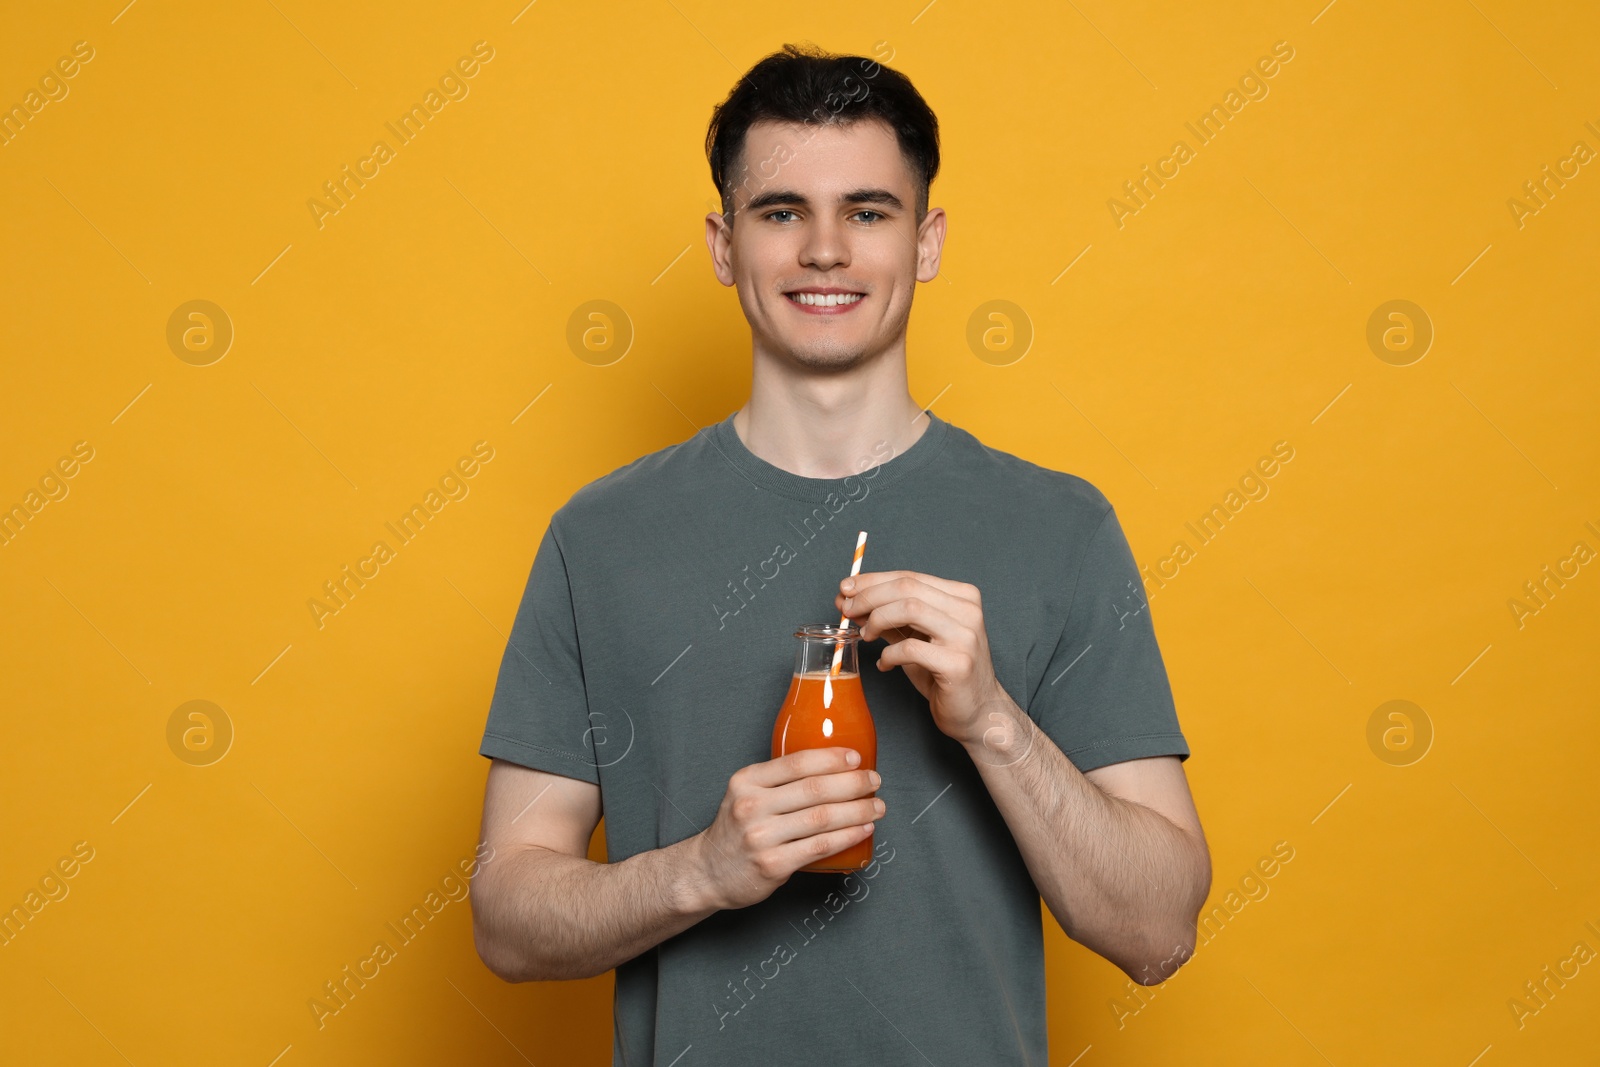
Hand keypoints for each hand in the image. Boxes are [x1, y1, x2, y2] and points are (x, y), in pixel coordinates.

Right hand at [693, 747, 883, 910]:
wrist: (707, 872)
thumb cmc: (736, 830)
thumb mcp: (745, 793)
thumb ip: (778, 781)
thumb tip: (833, 769)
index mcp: (747, 781)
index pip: (797, 763)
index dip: (831, 758)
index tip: (855, 758)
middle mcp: (751, 806)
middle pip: (815, 789)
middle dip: (853, 784)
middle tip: (874, 781)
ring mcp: (761, 837)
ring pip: (822, 818)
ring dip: (857, 811)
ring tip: (877, 807)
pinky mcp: (772, 865)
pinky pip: (819, 847)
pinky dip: (847, 836)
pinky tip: (862, 830)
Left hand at [836, 570, 1011, 747]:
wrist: (979, 712)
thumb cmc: (945, 673)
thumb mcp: (916, 638)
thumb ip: (889, 618)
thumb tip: (850, 600)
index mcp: (962, 597)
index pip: (910, 577)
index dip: (872, 581)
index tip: (846, 589)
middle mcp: (968, 611)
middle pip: (907, 588)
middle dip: (868, 597)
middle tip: (847, 610)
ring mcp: (966, 636)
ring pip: (909, 608)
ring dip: (877, 620)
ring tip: (866, 636)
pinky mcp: (958, 664)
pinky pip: (911, 648)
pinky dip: (888, 654)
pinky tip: (884, 664)